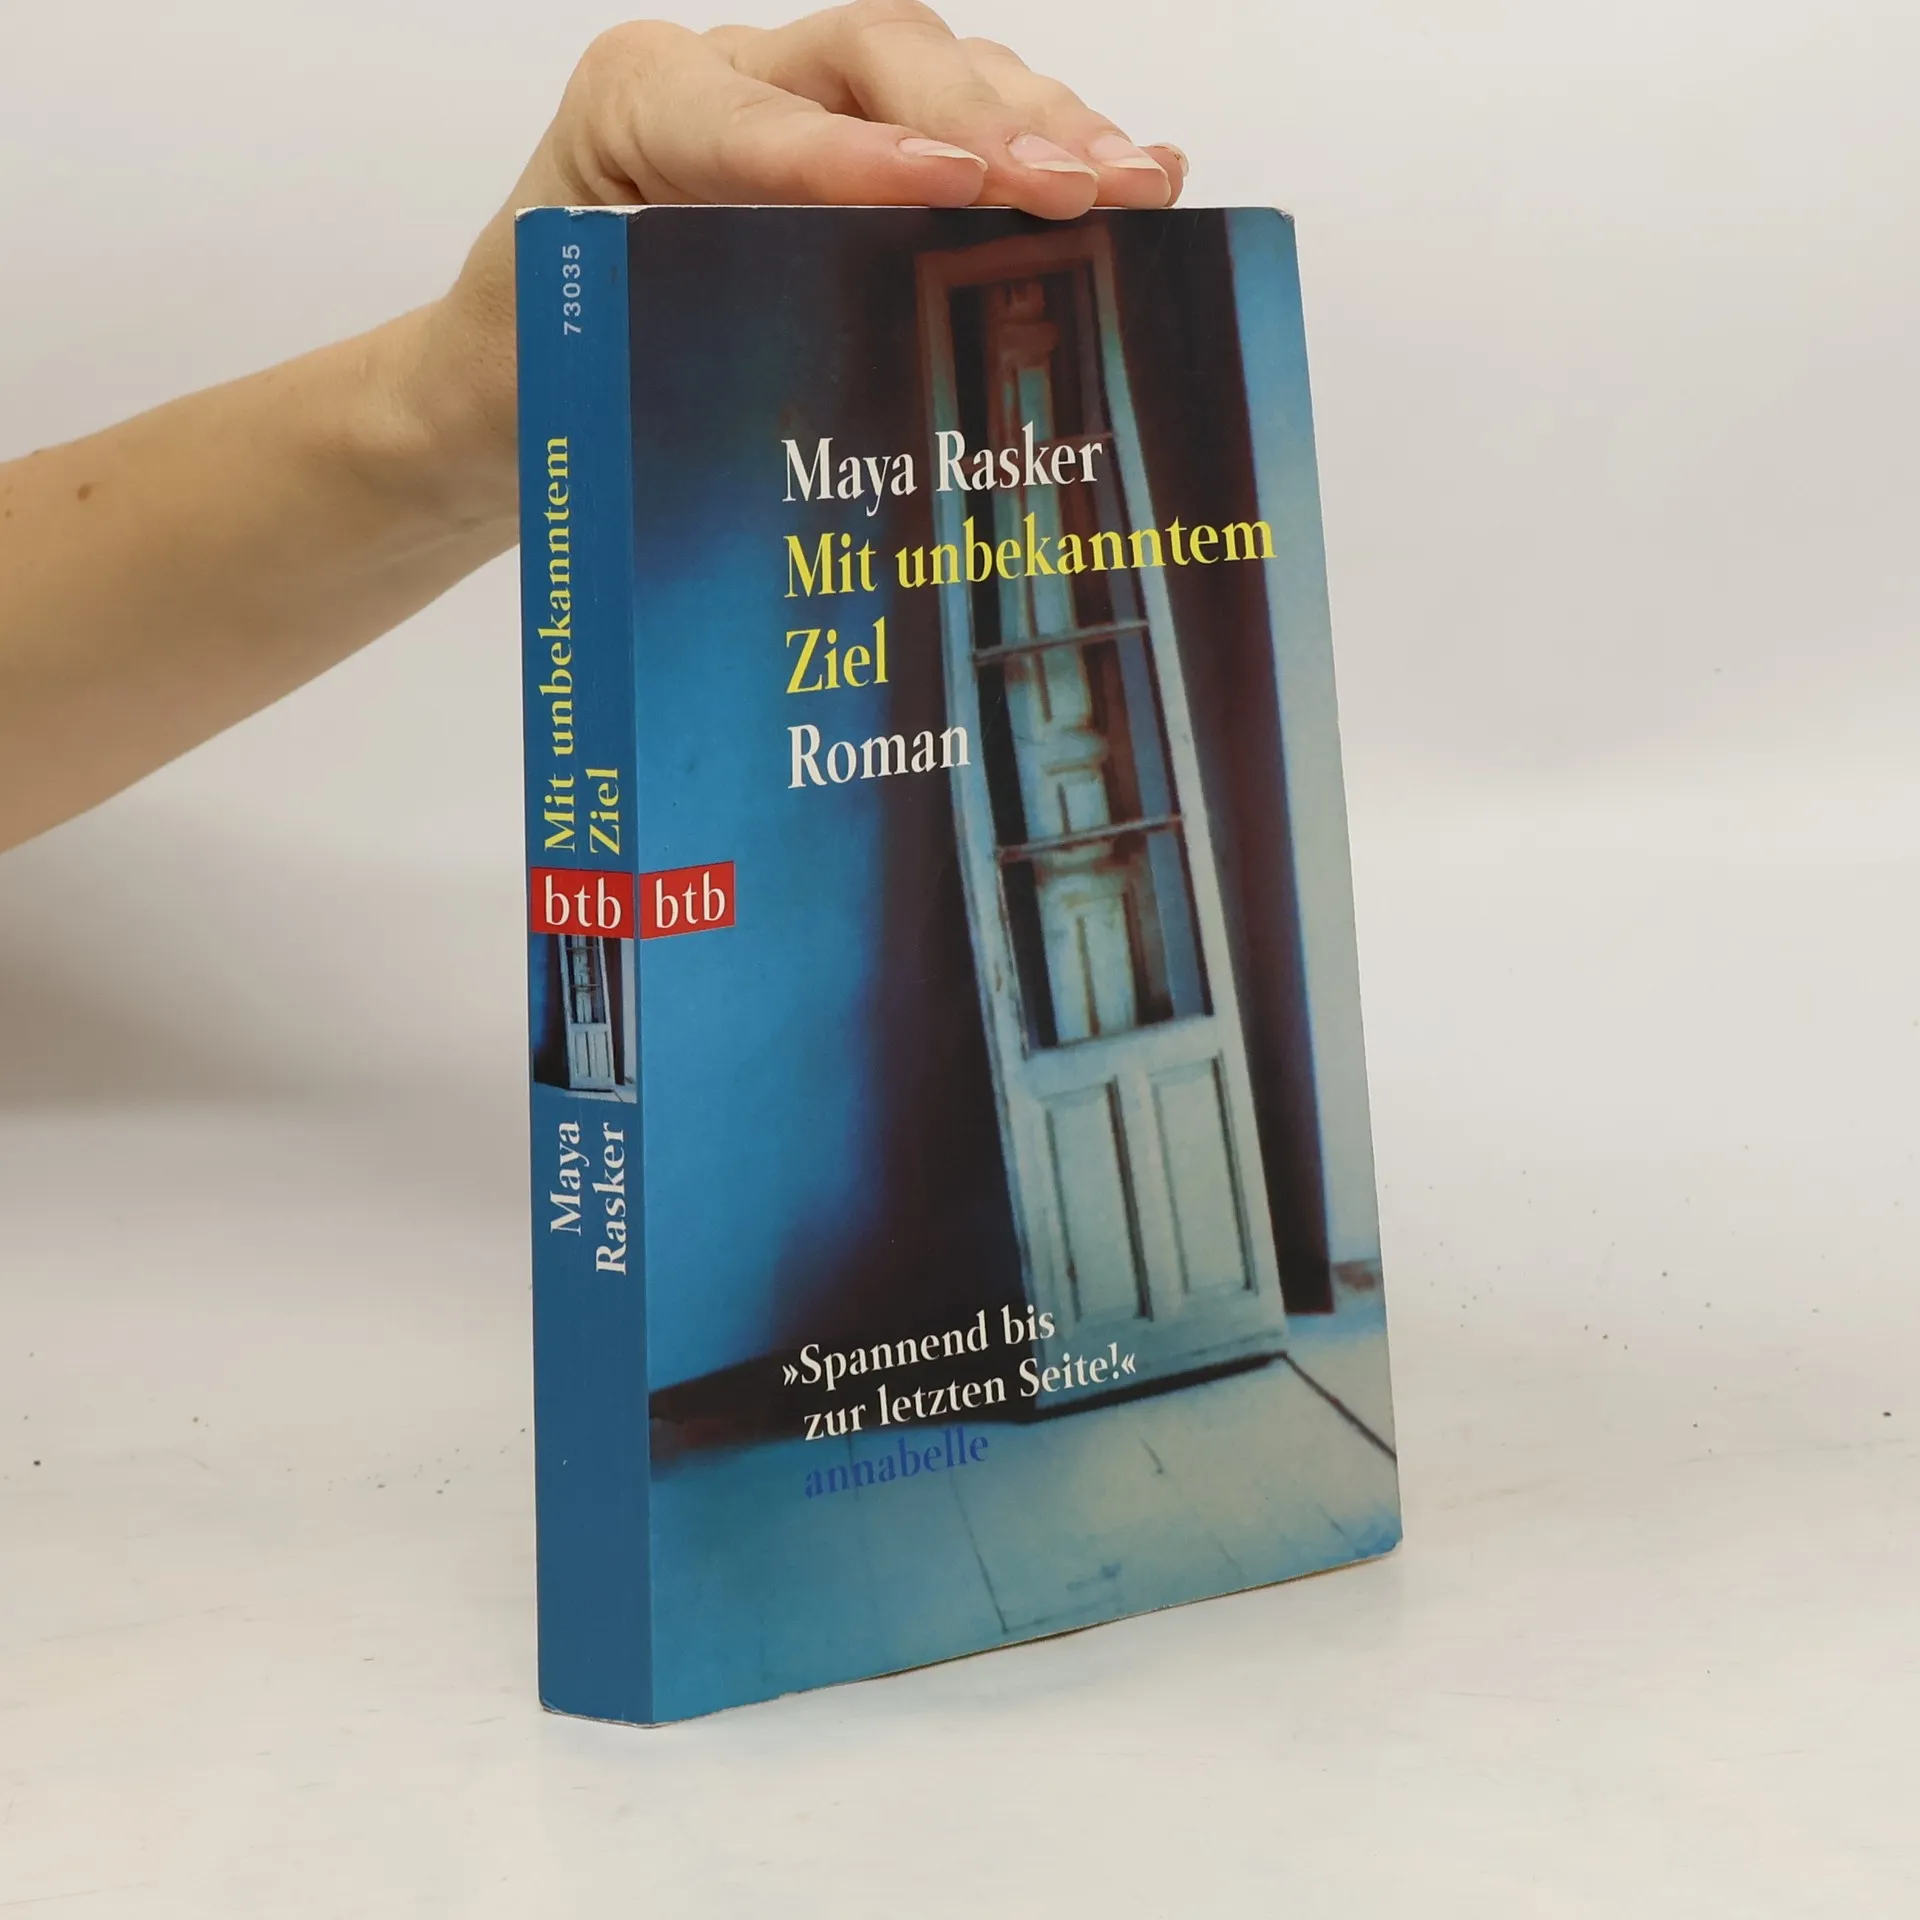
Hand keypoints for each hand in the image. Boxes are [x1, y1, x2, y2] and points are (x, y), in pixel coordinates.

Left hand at [407, 2, 1186, 522]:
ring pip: (940, 74)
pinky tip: (1135, 176)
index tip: (954, 184)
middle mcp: (729, 77)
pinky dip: (1048, 146)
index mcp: (639, 106)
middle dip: (988, 124)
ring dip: (1049, 128)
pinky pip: (963, 118)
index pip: (760, 120)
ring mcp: (801, 99)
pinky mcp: (855, 140)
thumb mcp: (576, 357)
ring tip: (1143, 184)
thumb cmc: (544, 360)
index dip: (862, 152)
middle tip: (1080, 192)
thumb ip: (667, 344)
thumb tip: (805, 418)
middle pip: (878, 56)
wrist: (516, 363)